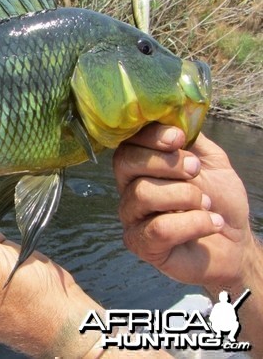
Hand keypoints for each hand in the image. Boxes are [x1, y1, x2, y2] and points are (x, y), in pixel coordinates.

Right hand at [113, 123, 257, 291]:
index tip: (178, 138)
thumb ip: (190, 138)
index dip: (150, 136)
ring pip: (143, 194)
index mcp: (141, 167)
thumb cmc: (219, 200)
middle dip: (166, 163)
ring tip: (206, 204)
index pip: (127, 144)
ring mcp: (132, 219)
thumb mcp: (210, 160)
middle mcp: (129, 190)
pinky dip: (193, 223)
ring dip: (185, 195)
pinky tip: (211, 223)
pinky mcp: (142, 246)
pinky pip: (159, 229)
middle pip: (126, 163)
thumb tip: (175, 115)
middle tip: (196, 171)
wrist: (236, 242)